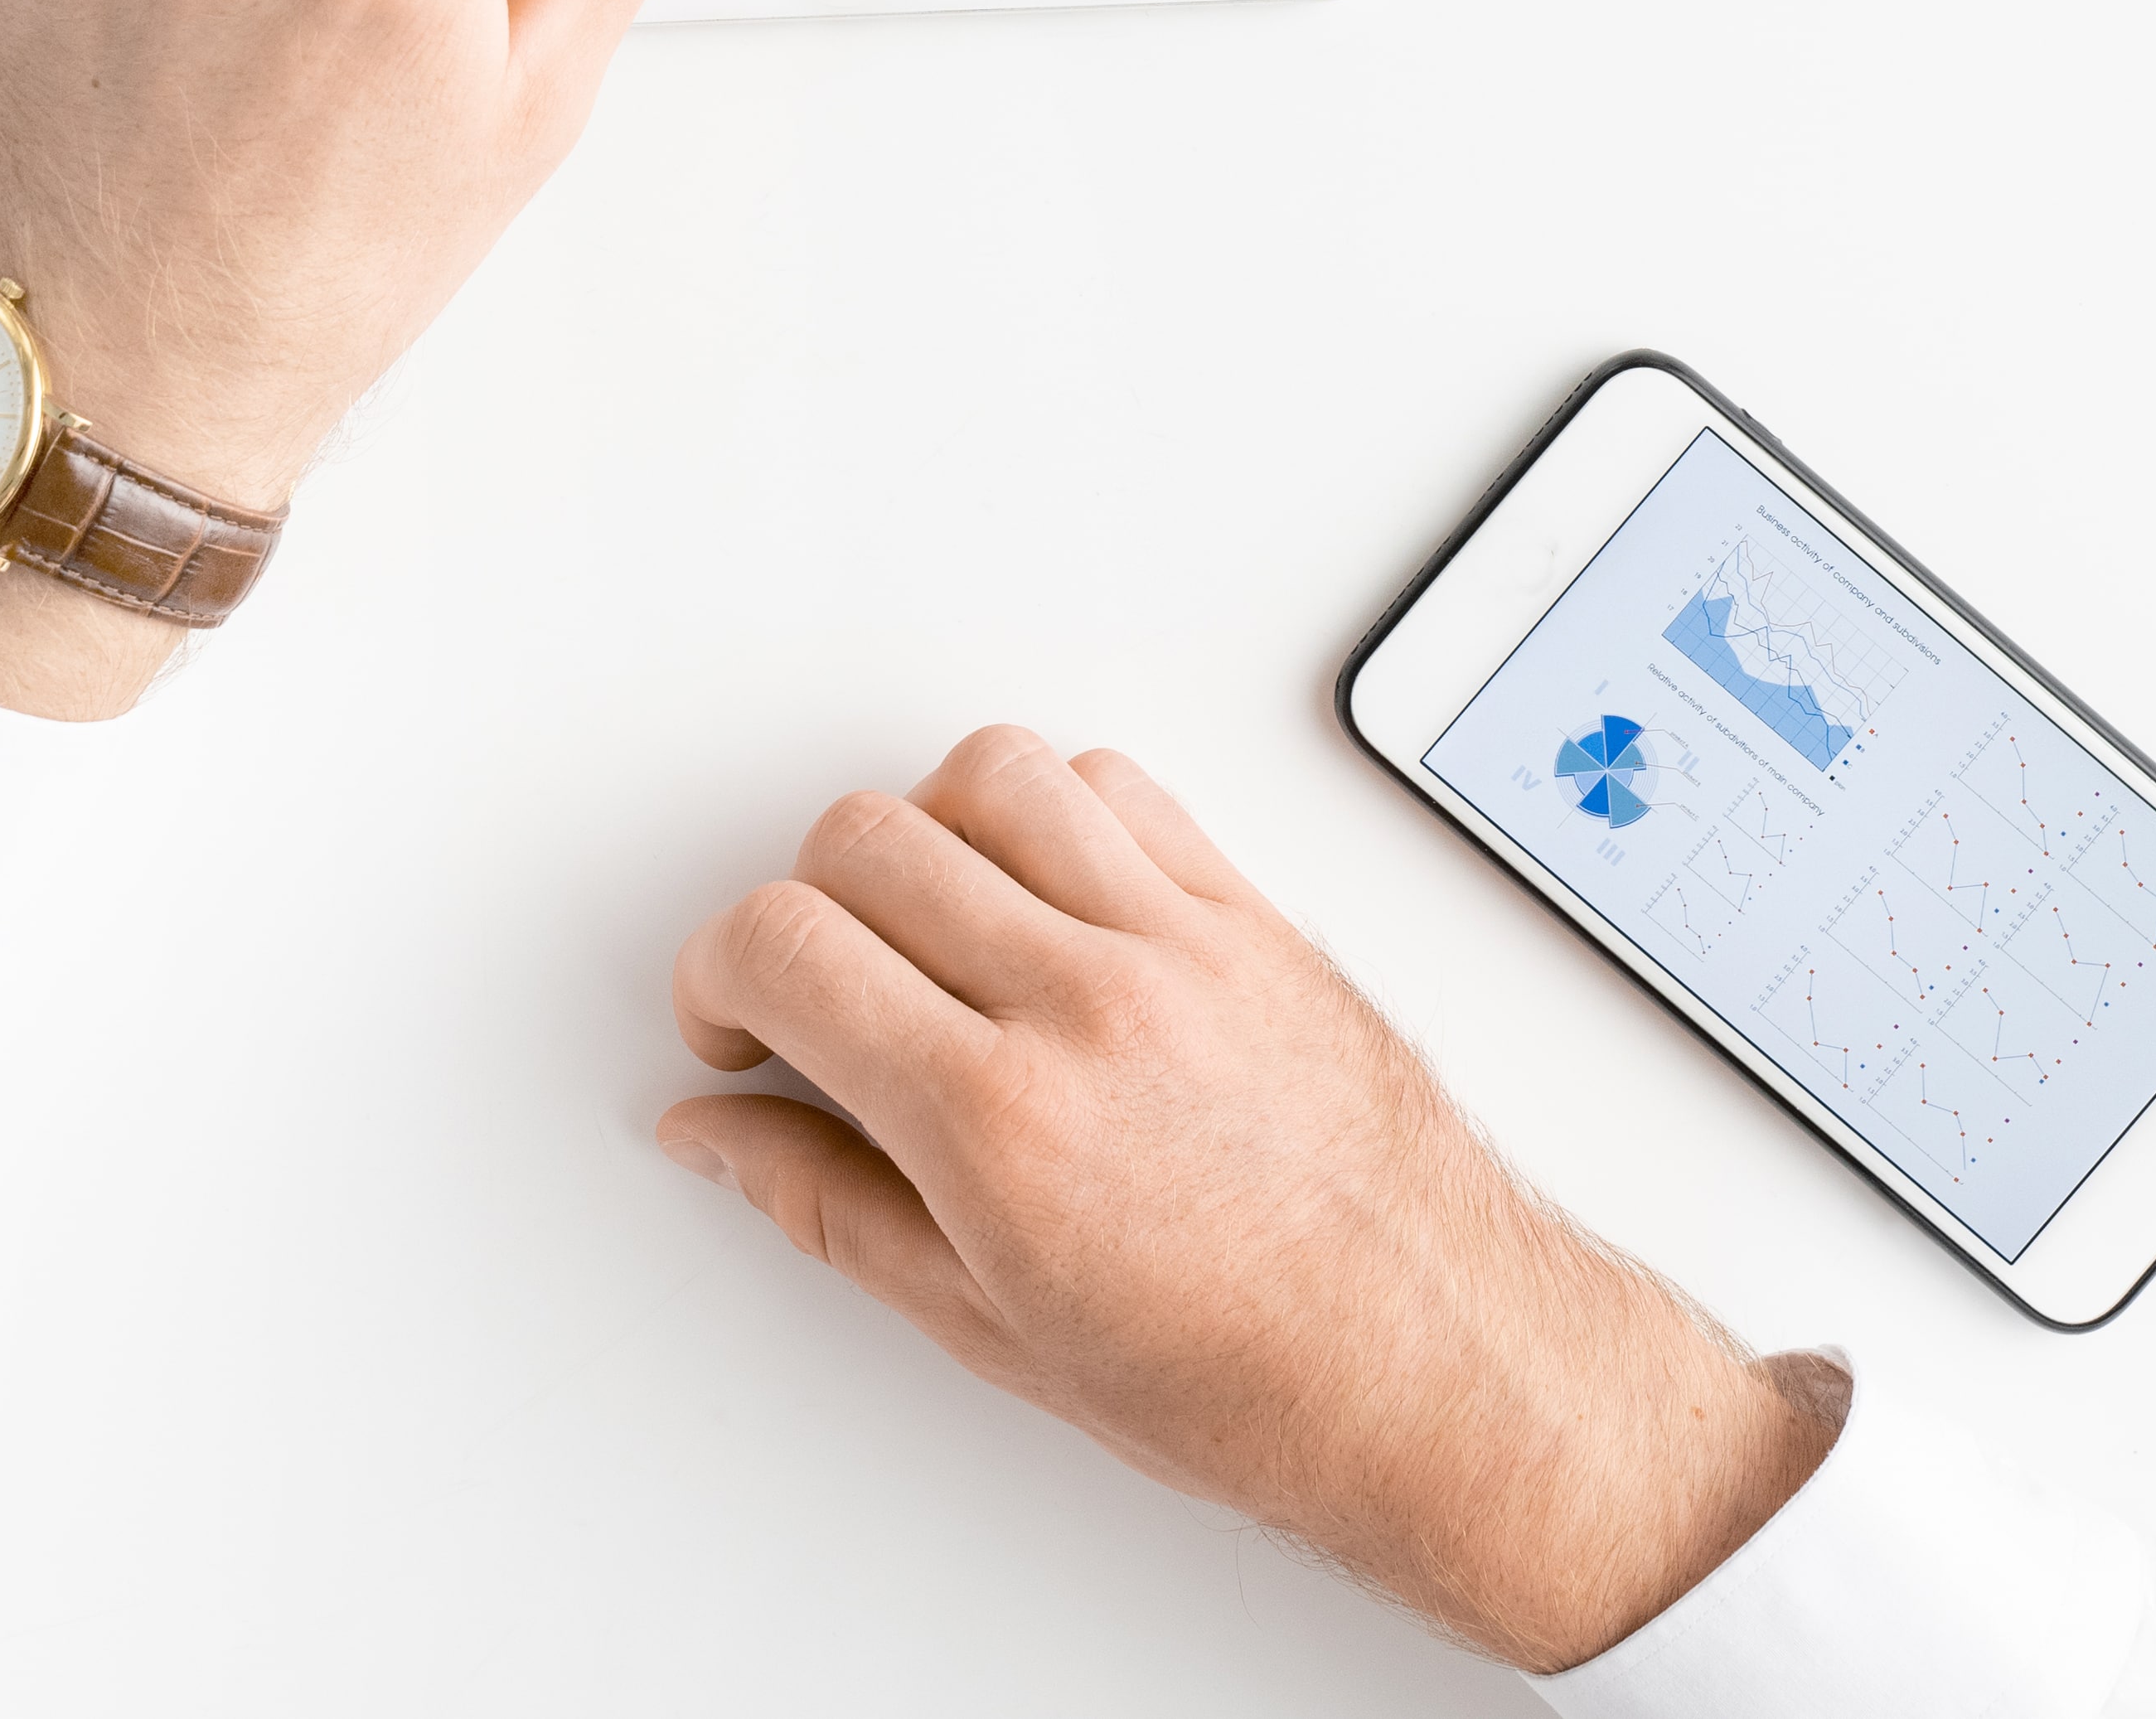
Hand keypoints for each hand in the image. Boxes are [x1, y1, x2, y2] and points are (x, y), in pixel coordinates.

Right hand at [661, 727, 1828, 1669]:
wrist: (1436, 1365)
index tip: (734, 1022)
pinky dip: (1052, 812)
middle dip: (803, 909)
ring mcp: (1181, 943)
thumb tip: (719, 1134)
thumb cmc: (1245, 1380)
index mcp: (1002, 1124)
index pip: (787, 943)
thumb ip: (831, 1207)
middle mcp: (1089, 1005)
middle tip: (818, 995)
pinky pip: (1120, 786)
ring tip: (932, 932)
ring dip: (925, 835)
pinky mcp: (1253, 915)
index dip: (719, 974)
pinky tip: (1045, 895)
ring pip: (990, 775)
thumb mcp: (991, 1329)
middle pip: (866, 839)